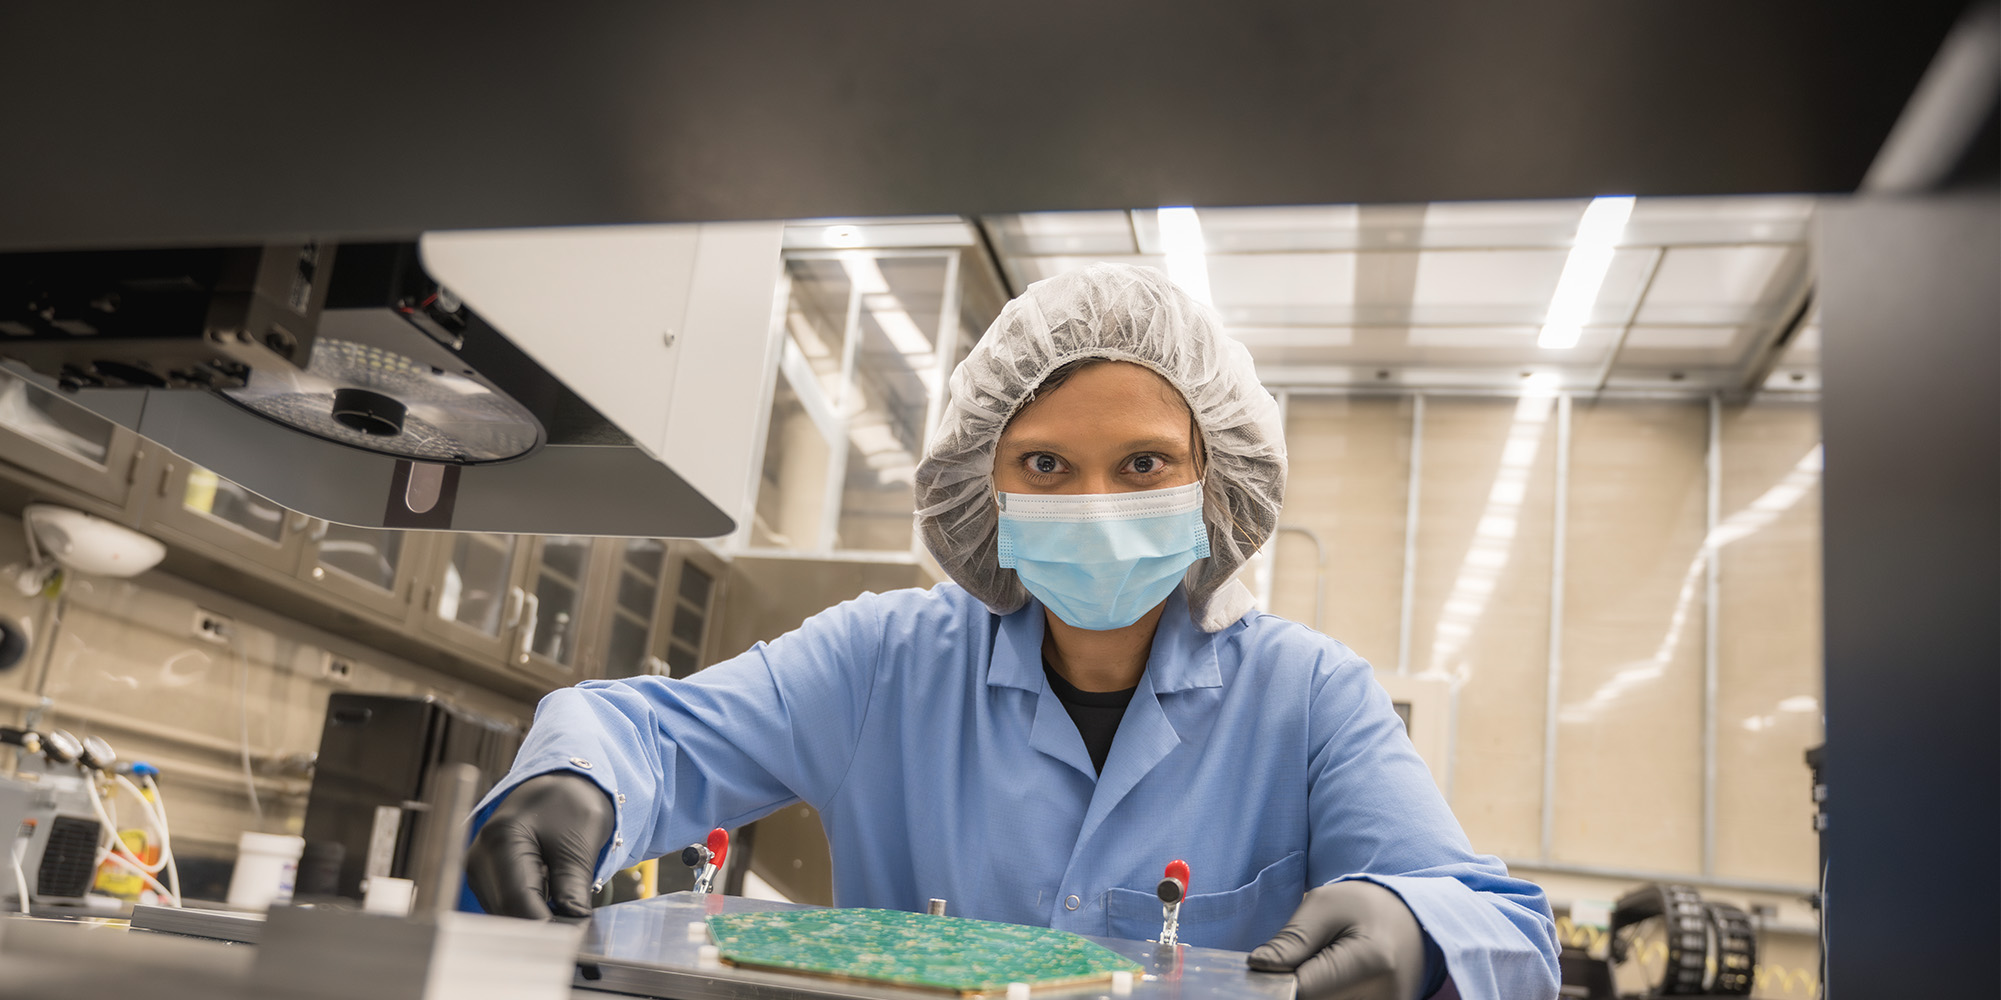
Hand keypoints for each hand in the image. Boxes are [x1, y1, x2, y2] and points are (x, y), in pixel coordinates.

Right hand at [465, 772, 614, 918]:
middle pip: (508, 914)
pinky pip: (506, 907)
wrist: (559, 783)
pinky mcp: (484, 878)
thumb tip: (573, 929)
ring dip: (537, 919)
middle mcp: (479, 858)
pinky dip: (531, 910)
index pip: (518, 904)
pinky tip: (551, 896)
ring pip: (506, 916)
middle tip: (577, 923)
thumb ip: (573, 890)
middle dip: (544, 925)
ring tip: (565, 903)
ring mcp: (478, 870)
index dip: (548, 927)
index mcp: (501, 841)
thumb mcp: (580, 845)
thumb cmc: (571, 803)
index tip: (576, 934)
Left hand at [1247, 881, 1427, 999]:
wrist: (1412, 920)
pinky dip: (1327, 995)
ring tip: (1323, 964)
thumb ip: (1291, 940)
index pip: (1303, 988)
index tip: (1269, 967)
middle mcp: (1385, 996)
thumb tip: (1258, 967)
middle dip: (1295, 986)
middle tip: (1303, 959)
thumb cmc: (1363, 906)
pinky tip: (1333, 979)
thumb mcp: (1322, 906)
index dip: (1277, 979)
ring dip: (1314, 991)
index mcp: (1370, 962)